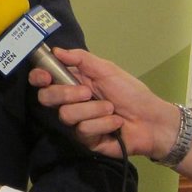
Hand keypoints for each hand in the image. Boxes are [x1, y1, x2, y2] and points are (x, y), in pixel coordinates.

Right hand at [36, 48, 178, 159]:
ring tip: (111, 109)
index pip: (44, 80)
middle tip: (87, 92)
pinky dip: (104, 123)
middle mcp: (70, 102)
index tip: (45, 77)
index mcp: (73, 83)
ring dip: (93, 110)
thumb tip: (56, 50)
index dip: (38, 77)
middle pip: (46, 98)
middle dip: (66, 93)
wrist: (153, 120)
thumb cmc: (131, 92)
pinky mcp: (86, 140)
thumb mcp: (107, 70)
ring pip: (66, 114)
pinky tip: (117, 123)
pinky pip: (83, 130)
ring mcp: (76, 123)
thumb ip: (81, 59)